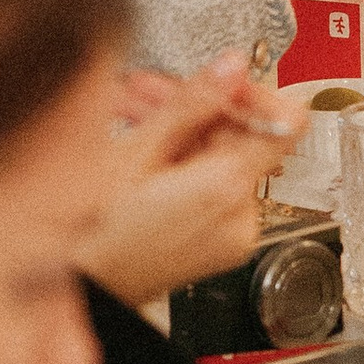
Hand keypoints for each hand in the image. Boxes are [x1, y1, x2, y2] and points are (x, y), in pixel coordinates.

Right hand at [83, 57, 299, 304]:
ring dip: (180, 130)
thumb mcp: (134, 154)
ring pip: (221, 158)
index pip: (286, 123)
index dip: (255, 92)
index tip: (223, 79)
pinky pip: (212, 188)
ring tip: (131, 116)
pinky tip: (139, 149)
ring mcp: (232, 236)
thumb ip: (191, 105)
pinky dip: (181, 163)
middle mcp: (241, 218)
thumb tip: (230, 66)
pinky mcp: (218, 245)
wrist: (78, 297)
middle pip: (241, 138)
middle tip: (149, 92)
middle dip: (196, 107)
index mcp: (227, 190)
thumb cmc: (91, 238)